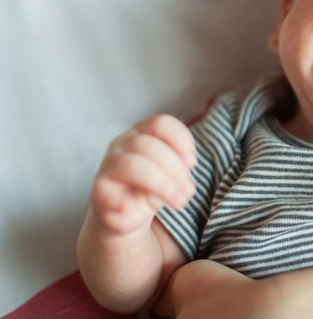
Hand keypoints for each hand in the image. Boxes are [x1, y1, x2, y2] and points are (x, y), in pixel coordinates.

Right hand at [89, 114, 196, 235]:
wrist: (124, 212)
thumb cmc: (152, 186)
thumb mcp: (171, 176)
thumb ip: (178, 172)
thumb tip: (181, 186)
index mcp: (142, 132)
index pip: (160, 123)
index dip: (181, 140)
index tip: (192, 161)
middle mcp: (122, 144)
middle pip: (148, 145)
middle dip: (174, 169)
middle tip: (187, 191)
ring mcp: (106, 166)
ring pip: (132, 165)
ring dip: (161, 184)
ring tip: (177, 201)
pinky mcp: (97, 192)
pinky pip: (107, 194)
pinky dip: (123, 203)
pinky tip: (133, 209)